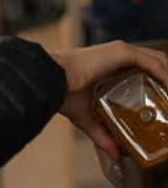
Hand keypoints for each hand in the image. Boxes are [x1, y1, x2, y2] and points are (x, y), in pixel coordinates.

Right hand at [49, 40, 167, 159]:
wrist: (51, 79)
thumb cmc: (62, 92)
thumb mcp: (87, 117)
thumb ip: (102, 134)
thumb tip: (116, 154)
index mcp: (110, 67)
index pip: (143, 70)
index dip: (159, 84)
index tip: (165, 104)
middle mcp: (118, 56)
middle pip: (155, 64)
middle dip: (167, 81)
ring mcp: (120, 52)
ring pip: (158, 61)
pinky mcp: (121, 52)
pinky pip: (153, 63)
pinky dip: (166, 76)